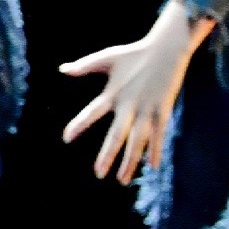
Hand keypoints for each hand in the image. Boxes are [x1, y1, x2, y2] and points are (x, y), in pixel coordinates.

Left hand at [55, 0, 213, 184]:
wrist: (166, 49)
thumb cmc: (134, 54)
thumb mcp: (107, 58)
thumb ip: (84, 66)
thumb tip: (61, 69)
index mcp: (113, 93)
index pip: (92, 112)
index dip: (79, 124)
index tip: (66, 138)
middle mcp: (130, 105)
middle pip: (117, 135)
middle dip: (108, 155)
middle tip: (99, 174)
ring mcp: (147, 110)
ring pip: (138, 141)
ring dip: (130, 161)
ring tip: (122, 179)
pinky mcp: (163, 111)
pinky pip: (159, 135)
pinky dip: (155, 150)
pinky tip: (152, 166)